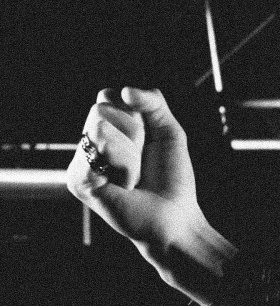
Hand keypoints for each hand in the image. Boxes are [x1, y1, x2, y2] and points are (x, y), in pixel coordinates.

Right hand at [68, 87, 234, 297]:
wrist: (174, 215)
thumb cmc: (172, 177)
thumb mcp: (169, 130)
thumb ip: (153, 102)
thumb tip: (125, 90)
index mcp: (108, 129)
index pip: (108, 96)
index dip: (134, 112)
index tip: (148, 136)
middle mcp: (90, 143)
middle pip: (102, 108)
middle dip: (134, 131)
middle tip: (142, 159)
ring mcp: (81, 161)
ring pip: (100, 127)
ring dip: (131, 151)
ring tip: (134, 174)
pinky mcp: (78, 179)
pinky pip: (99, 152)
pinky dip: (124, 166)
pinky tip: (125, 184)